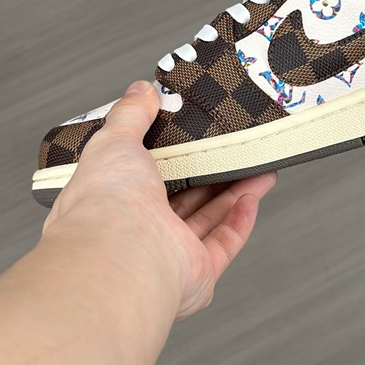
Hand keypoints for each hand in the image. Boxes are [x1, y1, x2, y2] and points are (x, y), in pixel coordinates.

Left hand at [42, 81, 275, 319]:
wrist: (123, 255)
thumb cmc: (106, 203)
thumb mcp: (114, 140)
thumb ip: (131, 115)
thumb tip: (141, 91)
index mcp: (110, 205)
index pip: (139, 179)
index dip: (166, 158)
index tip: (190, 137)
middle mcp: (136, 235)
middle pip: (181, 200)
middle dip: (210, 175)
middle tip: (232, 151)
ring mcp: (167, 257)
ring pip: (208, 219)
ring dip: (235, 193)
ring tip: (258, 168)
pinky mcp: (196, 274)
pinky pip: (224, 243)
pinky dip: (240, 221)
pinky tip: (253, 198)